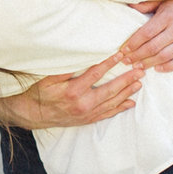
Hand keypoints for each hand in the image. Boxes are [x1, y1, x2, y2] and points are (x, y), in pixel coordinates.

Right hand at [3, 51, 143, 129]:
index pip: (95, 74)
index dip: (109, 63)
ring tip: (139, 83)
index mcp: (72, 91)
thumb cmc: (39, 93)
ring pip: (111, 102)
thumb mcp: (47, 78)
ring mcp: (86, 114)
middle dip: (126, 79)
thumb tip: (79, 56)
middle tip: (140, 71)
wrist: (32, 115)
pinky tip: (131, 103)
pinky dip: (120, 108)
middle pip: (110, 90)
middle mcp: (82, 104)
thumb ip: (64, 68)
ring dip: (127, 92)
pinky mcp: (87, 119)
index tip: (120, 54)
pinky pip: (107, 114)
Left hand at [121, 0, 172, 72]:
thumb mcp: (164, 0)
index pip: (145, 33)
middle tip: (126, 61)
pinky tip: (158, 68)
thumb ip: (147, 4)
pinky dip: (168, 67)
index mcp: (168, 16)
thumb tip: (129, 5)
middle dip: (137, 56)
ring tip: (138, 67)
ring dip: (149, 63)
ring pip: (164, 56)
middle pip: (152, 47)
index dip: (132, 44)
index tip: (123, 50)